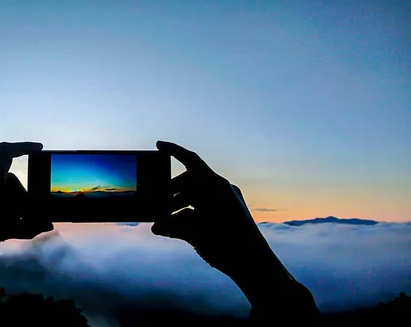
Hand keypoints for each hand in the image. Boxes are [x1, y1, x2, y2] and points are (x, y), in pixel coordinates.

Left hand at [0, 142, 52, 283]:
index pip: (6, 152)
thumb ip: (27, 225)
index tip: (38, 148)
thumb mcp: (2, 233)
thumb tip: (46, 224)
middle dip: (17, 197)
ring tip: (9, 227)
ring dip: (3, 204)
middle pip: (4, 179)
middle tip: (25, 217)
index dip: (24, 147)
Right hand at [152, 141, 295, 305]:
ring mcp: (227, 200)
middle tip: (156, 202)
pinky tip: (178, 228)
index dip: (174, 150)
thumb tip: (156, 227)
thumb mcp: (194, 235)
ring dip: (179, 205)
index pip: (191, 161)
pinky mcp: (230, 212)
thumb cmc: (226, 246)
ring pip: (197, 195)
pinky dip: (191, 213)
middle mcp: (222, 189)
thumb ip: (173, 227)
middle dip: (171, 191)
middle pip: (190, 181)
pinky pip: (206, 205)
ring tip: (165, 220)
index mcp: (215, 187)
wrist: (255, 265)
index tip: (158, 145)